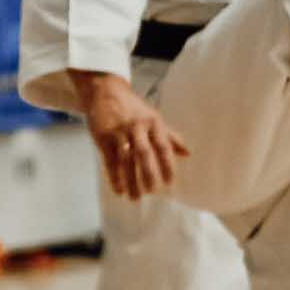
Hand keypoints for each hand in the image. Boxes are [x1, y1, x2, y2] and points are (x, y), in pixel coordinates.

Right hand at [70, 69, 186, 199]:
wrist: (105, 91)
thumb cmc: (132, 108)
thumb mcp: (152, 118)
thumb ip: (169, 136)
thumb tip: (187, 153)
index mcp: (153, 122)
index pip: (163, 145)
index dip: (167, 164)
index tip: (169, 182)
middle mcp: (137, 126)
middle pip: (144, 153)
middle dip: (149, 174)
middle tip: (152, 192)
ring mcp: (118, 131)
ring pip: (125, 160)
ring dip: (130, 180)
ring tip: (135, 197)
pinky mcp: (102, 136)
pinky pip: (109, 160)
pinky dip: (114, 177)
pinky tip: (118, 189)